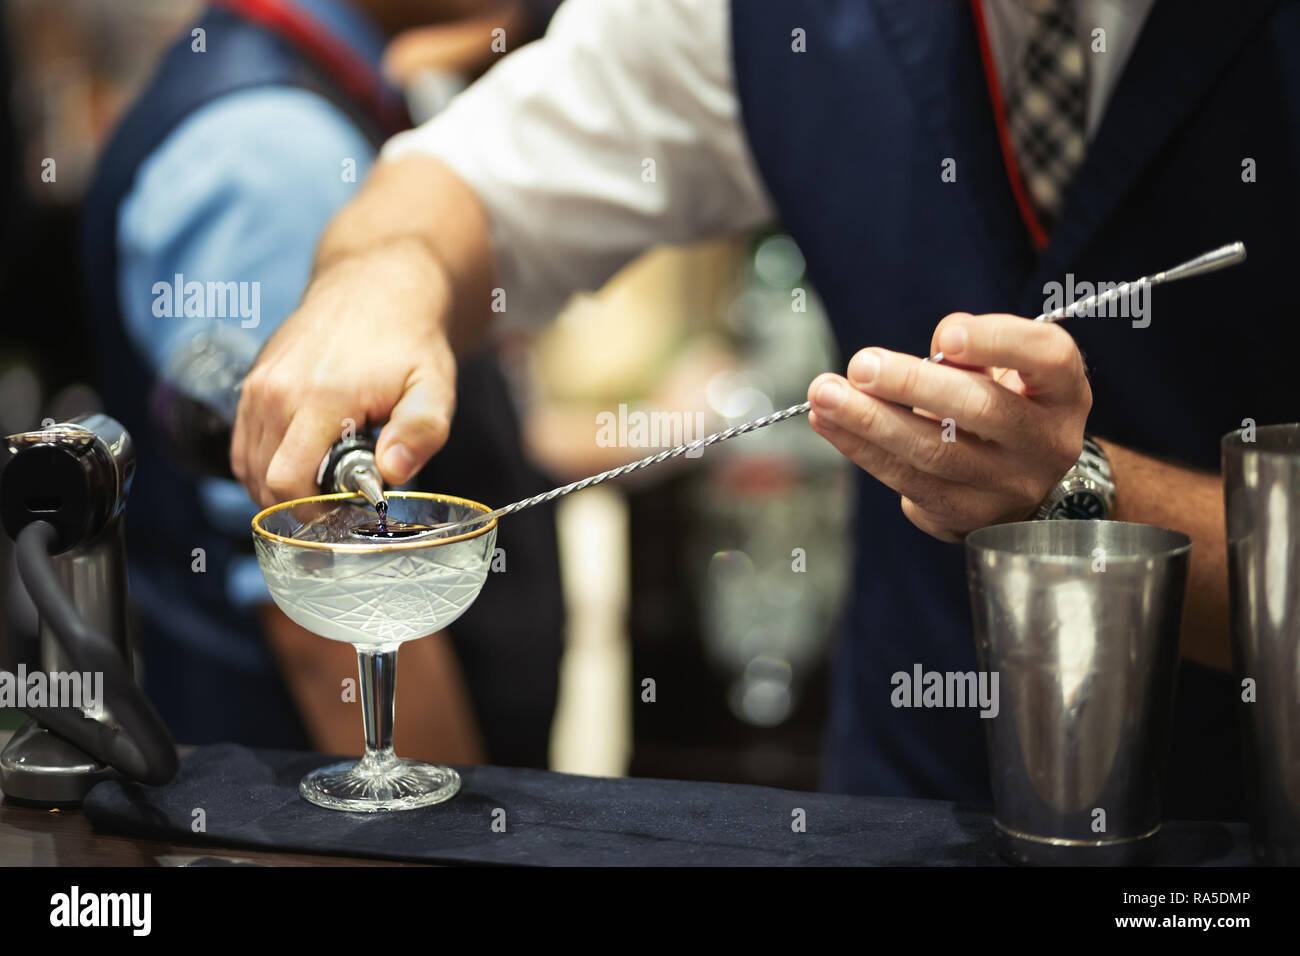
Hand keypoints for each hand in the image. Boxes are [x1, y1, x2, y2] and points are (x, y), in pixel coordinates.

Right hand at [231, 240, 457, 507]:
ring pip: (247, 466)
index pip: (287, 482)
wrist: (375, 285)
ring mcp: (257, 385)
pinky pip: (243, 444)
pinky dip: (265, 465)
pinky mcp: (251, 382)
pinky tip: (304, 463)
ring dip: (281, 486)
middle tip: (341, 497)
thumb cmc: (409, 342)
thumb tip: (392, 473)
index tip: (345, 514)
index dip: (312, 513)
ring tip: (327, 478)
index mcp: (320, 398)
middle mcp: (275, 391)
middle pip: (263, 482)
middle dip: (299, 504)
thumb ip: (421, 431)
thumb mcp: (434, 387)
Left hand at [807, 313, 1090, 541]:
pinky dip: (860, 448)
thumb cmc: (1010, 406)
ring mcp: (1008, 487)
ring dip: (869, 422)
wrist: (1030, 485)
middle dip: (913, 385)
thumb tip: (932, 351)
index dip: (998, 341)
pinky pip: (906, 481)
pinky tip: (828, 421)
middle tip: (862, 366)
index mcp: (1062, 392)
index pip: (1047, 358)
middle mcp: (1046, 443)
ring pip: (934, 454)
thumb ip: (978, 350)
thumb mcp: (1012, 370)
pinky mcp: (964, 517)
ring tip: (824, 394)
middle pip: (982, 410)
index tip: (946, 334)